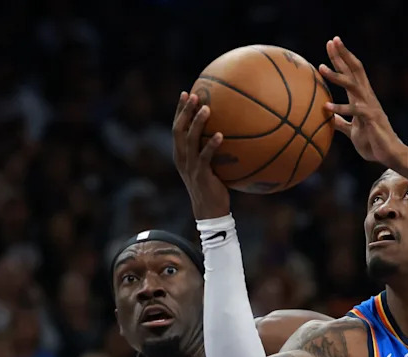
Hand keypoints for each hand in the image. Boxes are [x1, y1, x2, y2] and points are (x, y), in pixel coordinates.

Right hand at [171, 92, 229, 219]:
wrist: (209, 211)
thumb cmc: (213, 188)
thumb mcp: (209, 167)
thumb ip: (212, 151)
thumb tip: (230, 132)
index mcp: (181, 155)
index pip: (177, 128)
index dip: (180, 110)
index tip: (185, 93)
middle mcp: (181, 158)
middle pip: (178, 129)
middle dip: (185, 111)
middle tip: (193, 95)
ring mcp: (189, 167)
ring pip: (189, 139)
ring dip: (198, 122)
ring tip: (207, 108)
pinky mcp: (200, 175)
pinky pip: (205, 157)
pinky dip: (211, 145)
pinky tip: (221, 135)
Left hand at [319, 37, 404, 166]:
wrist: (389, 154)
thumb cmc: (372, 142)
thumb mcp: (353, 131)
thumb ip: (342, 122)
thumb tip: (330, 118)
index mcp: (361, 98)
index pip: (350, 72)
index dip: (341, 58)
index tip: (331, 43)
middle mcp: (366, 97)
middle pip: (355, 70)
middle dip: (343, 54)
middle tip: (332, 40)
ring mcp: (369, 106)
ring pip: (353, 85)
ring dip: (337, 76)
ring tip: (321, 68)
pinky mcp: (370, 119)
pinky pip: (354, 110)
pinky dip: (340, 108)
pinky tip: (326, 107)